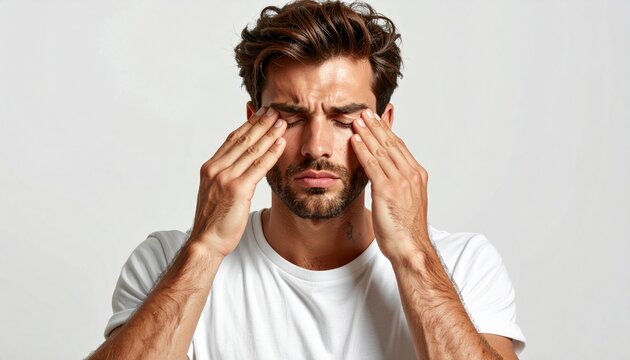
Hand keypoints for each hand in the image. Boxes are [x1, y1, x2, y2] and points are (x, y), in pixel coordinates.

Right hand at [189, 107, 285, 256]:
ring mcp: (226, 178)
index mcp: (210, 168)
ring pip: (252, 150)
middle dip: (260, 123)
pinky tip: (281, 143)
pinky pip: (258, 166)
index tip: (260, 114)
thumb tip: (240, 165)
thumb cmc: (213, 221)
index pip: (232, 140)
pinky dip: (271, 153)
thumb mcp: (216, 192)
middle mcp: (216, 169)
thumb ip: (227, 176)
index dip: (248, 125)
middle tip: (275, 110)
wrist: (206, 241)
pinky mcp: (237, 189)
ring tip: (282, 121)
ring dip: (269, 134)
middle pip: (242, 140)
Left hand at [350, 109, 429, 261]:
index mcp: (417, 175)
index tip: (376, 120)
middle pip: (391, 144)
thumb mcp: (403, 200)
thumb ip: (395, 183)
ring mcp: (400, 181)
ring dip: (367, 134)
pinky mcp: (387, 189)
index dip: (386, 131)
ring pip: (381, 151)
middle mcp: (411, 174)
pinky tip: (355, 140)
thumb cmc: (405, 229)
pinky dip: (363, 150)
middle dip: (376, 127)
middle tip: (365, 113)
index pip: (399, 146)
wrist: (410, 247)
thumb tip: (381, 174)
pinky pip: (372, 164)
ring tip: (356, 121)